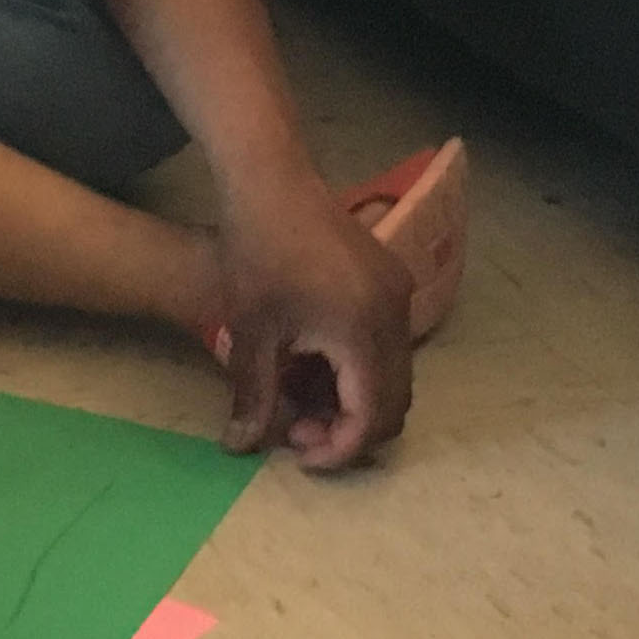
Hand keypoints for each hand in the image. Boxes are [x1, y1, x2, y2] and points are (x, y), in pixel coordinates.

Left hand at [217, 171, 413, 470]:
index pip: (369, 417)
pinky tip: (314, 361)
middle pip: (394, 404)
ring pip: (395, 377)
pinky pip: (390, 346)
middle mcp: (395, 316)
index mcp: (362, 332)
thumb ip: (254, 397)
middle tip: (296, 430)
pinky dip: (361, 370)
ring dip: (355, 400)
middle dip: (349, 430)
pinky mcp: (392, 282)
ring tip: (300, 395)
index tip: (298, 455)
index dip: (339, 450)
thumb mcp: (251, 332)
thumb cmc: (256, 253)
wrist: (274, 183)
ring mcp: (399, 296)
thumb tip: (239, 449)